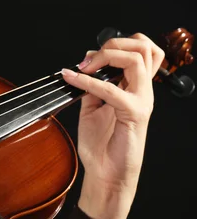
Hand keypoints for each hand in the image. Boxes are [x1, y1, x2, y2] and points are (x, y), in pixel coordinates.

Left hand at [61, 33, 163, 218]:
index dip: (114, 45)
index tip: (86, 59)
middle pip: (144, 47)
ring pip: (138, 58)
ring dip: (106, 56)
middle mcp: (142, 91)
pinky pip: (112, 90)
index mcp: (135, 88)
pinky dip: (88, 82)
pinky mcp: (135, 114)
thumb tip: (82, 67)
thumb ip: (92, 88)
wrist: (105, 175)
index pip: (140, 50)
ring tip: (85, 67)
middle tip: (89, 59)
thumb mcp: (92, 109)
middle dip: (114, 43)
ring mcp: (142, 101)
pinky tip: (73, 80)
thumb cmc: (101, 146)